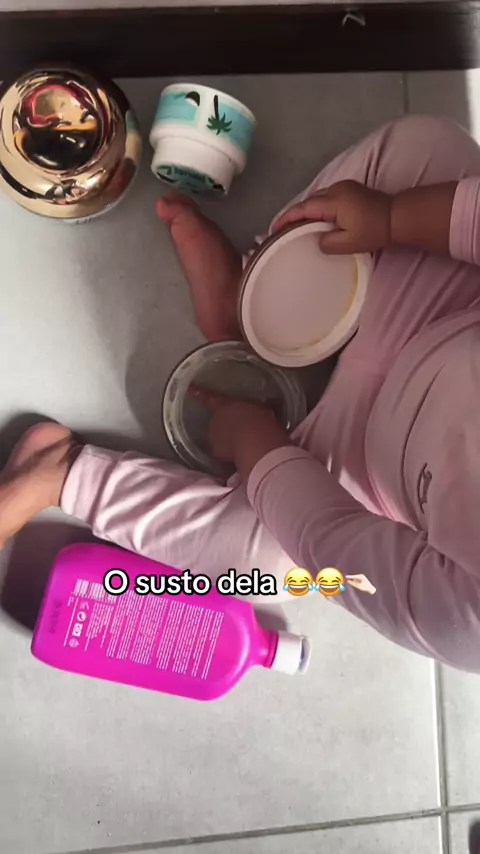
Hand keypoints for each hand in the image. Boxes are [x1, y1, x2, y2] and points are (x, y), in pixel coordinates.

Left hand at [190, 386, 290, 477]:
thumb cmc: (259, 419)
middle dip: (227, 425)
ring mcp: (213, 436)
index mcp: (223, 405)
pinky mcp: (216, 452)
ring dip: (228, 440)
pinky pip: (221, 453)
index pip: (208, 397)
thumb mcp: (262, 408)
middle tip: (243, 429)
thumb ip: (260, 407)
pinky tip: (239, 455)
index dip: (198, 392)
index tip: (189, 388)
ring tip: (243, 444)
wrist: (254, 441)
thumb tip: (271, 403)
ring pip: (218, 438)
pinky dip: (228, 454)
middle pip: (217, 421)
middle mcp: (215, 420)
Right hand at [273, 180, 391, 254]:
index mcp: (334, 201)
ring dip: (305, 210)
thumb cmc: (375, 231)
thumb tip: (317, 240)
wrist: (397, 217)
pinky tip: (315, 218)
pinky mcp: (350, 190)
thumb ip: (329, 244)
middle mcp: (336, 189)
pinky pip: (326, 197)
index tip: (275, 228)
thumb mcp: (350, 244)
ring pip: (317, 198)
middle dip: (294, 214)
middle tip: (282, 229)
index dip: (287, 218)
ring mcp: (344, 187)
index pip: (304, 208)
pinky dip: (317, 207)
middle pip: (308, 200)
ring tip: (295, 225)